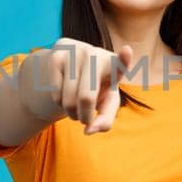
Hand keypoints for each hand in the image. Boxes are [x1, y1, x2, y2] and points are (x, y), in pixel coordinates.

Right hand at [20, 37, 135, 134]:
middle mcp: (96, 54)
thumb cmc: (95, 89)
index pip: (121, 63)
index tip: (127, 50)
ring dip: (70, 112)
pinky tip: (64, 92)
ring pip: (68, 99)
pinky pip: (55, 93)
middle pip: (86, 97)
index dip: (124, 58)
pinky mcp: (56, 56)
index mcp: (114, 65)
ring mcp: (75, 52)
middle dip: (84, 116)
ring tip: (75, 105)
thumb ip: (105, 121)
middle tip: (84, 119)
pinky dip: (59, 102)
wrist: (69, 69)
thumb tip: (88, 130)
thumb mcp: (105, 104)